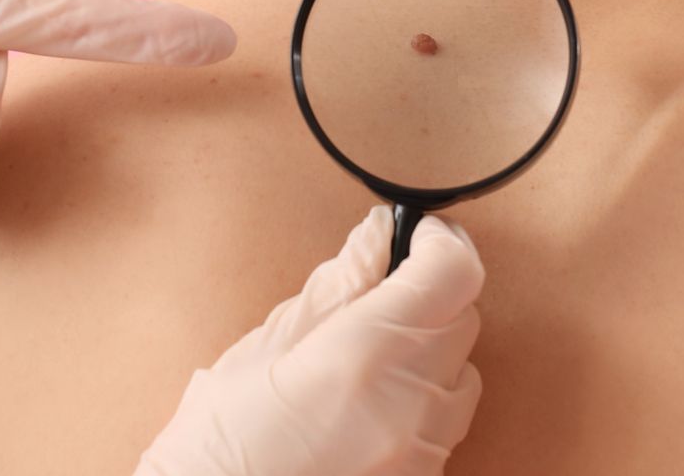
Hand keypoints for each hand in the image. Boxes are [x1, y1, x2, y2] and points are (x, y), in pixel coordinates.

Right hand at [135, 207, 486, 475]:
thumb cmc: (220, 449)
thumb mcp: (262, 351)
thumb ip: (333, 288)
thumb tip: (375, 235)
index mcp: (365, 356)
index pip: (452, 273)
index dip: (439, 242)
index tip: (414, 234)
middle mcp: (410, 404)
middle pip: (463, 319)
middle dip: (428, 295)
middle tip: (374, 297)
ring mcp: (423, 450)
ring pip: (462, 374)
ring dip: (428, 353)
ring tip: (363, 365)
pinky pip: (446, 424)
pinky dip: (421, 401)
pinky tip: (366, 408)